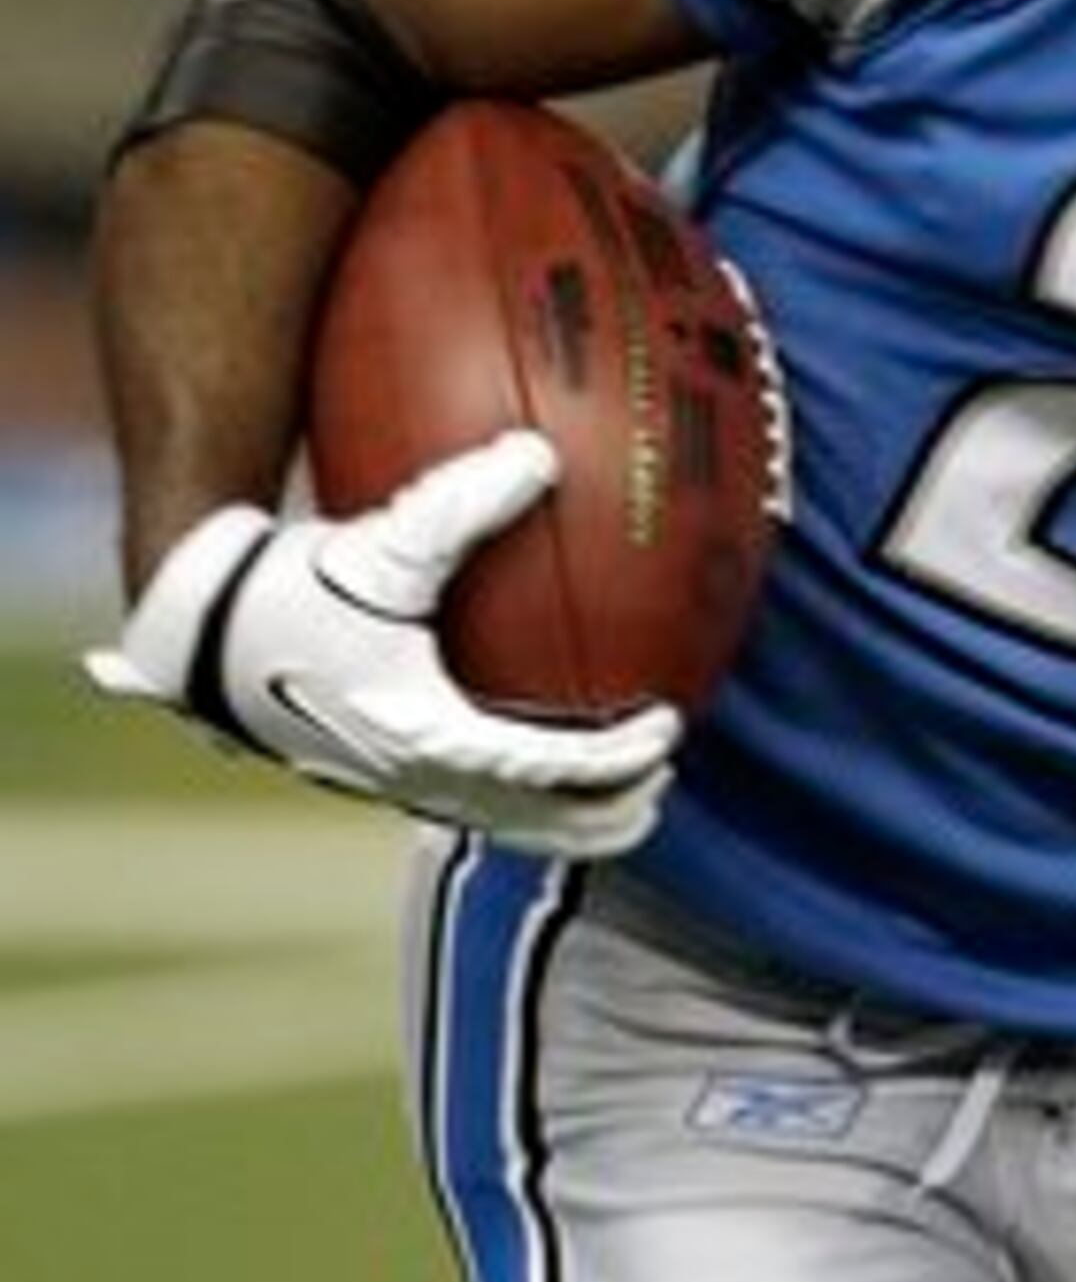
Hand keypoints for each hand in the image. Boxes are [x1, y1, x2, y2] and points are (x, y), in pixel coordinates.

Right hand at [87, 430, 677, 858]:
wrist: (196, 639)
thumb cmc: (291, 589)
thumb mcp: (381, 545)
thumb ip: (461, 500)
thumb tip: (542, 453)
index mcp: (428, 735)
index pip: (553, 768)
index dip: (621, 757)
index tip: (672, 724)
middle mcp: (419, 778)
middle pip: (545, 825)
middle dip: (613, 809)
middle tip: (666, 773)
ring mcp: (399, 786)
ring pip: (511, 828)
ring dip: (575, 818)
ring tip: (630, 789)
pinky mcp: (381, 775)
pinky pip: (476, 803)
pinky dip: (527, 794)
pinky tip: (548, 749)